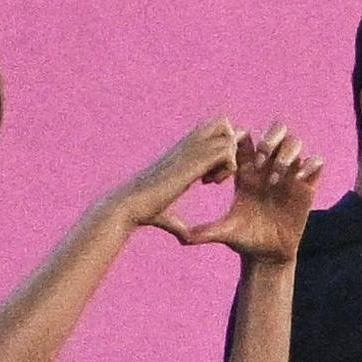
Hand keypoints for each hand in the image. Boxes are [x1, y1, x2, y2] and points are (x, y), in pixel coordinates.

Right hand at [113, 116, 241, 240]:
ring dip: (230, 159)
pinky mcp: (192, 162)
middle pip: (222, 123)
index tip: (214, 177)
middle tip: (222, 172)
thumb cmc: (146, 212)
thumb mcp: (168, 215)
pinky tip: (212, 183)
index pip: (212, 133)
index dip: (221, 151)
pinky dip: (227, 167)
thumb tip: (185, 239)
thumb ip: (179, 223)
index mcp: (183, 154)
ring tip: (216, 181)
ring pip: (227, 137)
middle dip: (230, 145)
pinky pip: (226, 150)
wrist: (131, 206)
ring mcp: (190, 151)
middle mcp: (187, 147)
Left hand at [179, 123, 325, 262]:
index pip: (246, 139)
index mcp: (247, 171)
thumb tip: (179, 238)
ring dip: (287, 154)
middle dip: (270, 138)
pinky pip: (316, 162)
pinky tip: (299, 180)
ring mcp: (289, 176)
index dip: (243, 142)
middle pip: (275, 131)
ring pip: (295, 142)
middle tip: (261, 159)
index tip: (239, 163)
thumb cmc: (244, 240)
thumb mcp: (223, 233)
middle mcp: (269, 168)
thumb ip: (202, 232)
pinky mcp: (307, 187)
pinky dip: (310, 164)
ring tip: (276, 177)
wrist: (267, 255)